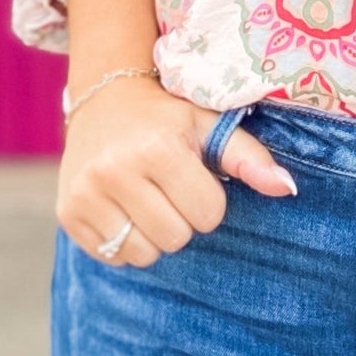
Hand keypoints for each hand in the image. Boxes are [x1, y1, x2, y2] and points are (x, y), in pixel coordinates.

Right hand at [56, 77, 296, 267]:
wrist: (105, 100)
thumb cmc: (167, 117)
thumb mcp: (210, 124)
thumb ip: (249, 157)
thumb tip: (287, 189)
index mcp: (157, 148)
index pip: (208, 214)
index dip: (209, 200)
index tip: (195, 178)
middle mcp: (116, 171)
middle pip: (175, 238)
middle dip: (182, 219)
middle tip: (170, 189)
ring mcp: (86, 194)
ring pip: (143, 254)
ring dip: (153, 234)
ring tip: (148, 199)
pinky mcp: (68, 213)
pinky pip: (112, 255)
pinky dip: (125, 241)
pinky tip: (125, 207)